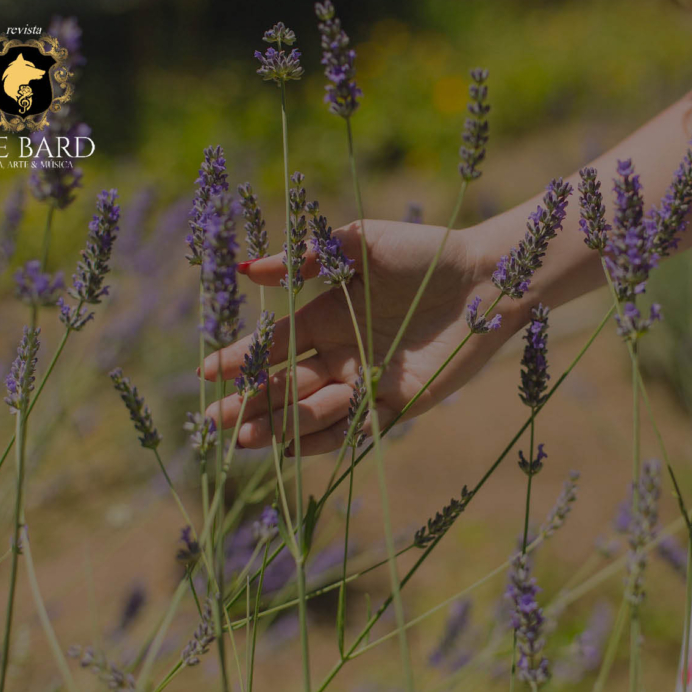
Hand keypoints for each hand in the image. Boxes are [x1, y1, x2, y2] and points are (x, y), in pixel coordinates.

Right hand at [200, 220, 518, 454]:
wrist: (485, 277)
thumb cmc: (424, 252)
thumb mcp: (359, 244)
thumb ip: (307, 258)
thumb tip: (247, 271)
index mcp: (327, 315)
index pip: (274, 345)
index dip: (239, 360)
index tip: (206, 374)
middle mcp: (343, 352)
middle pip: (285, 385)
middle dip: (248, 404)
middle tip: (212, 422)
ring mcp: (369, 380)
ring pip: (314, 411)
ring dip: (280, 425)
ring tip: (247, 437)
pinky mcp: (400, 403)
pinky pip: (357, 429)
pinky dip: (325, 438)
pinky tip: (293, 447)